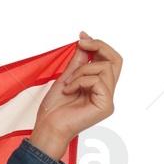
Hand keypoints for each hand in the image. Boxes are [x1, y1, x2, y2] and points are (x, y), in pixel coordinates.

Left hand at [29, 31, 121, 158]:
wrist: (48, 127)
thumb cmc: (54, 109)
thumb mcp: (66, 78)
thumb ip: (78, 62)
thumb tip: (85, 41)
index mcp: (99, 85)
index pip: (109, 60)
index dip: (98, 45)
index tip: (82, 36)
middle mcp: (107, 91)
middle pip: (116, 60)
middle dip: (99, 46)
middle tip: (82, 42)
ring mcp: (108, 99)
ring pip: (104, 68)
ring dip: (81, 71)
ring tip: (68, 83)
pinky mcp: (106, 105)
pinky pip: (97, 80)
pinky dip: (80, 81)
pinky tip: (69, 90)